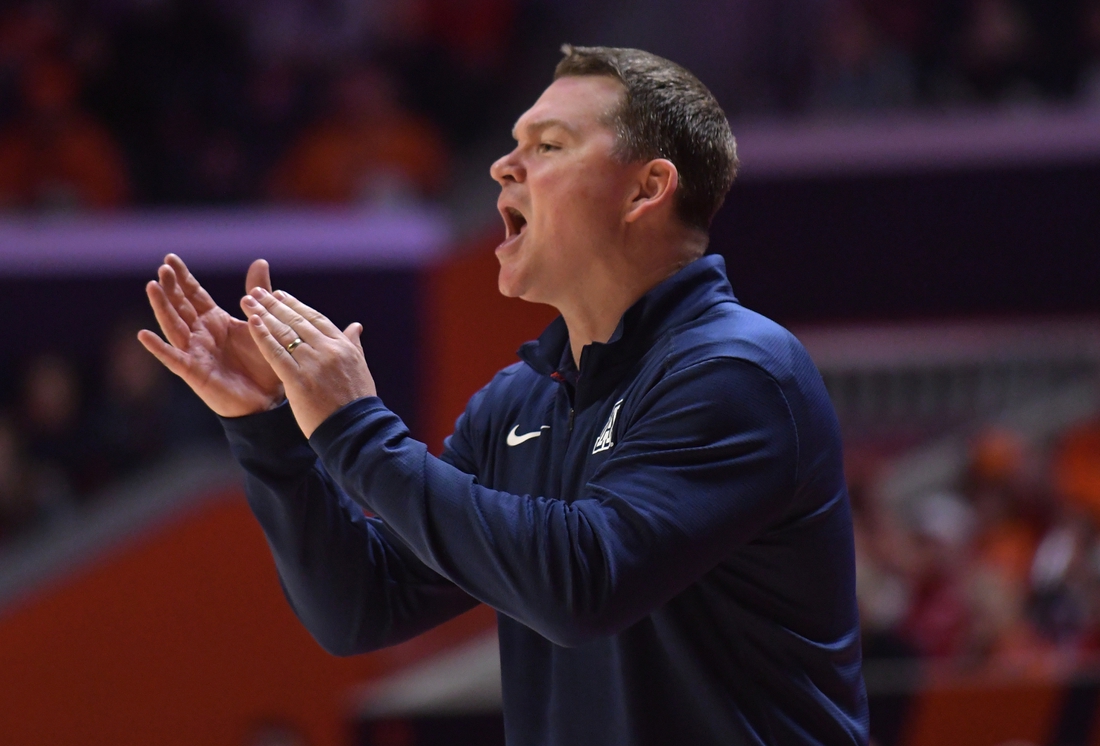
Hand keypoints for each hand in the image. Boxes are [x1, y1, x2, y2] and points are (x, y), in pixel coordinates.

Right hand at [138, 254, 285, 416]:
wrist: (268, 400)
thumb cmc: (263, 363)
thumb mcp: (261, 323)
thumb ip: (257, 295)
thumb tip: (259, 261)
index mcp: (215, 321)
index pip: (194, 294)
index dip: (183, 278)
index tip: (170, 258)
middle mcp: (200, 334)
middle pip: (181, 306)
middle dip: (171, 287)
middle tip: (163, 267)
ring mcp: (195, 353)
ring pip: (174, 326)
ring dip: (162, 307)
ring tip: (152, 287)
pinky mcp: (194, 373)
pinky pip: (174, 359)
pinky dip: (159, 348)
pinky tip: (144, 335)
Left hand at [241, 287, 375, 437]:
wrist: (356, 429)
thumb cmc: (358, 403)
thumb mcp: (360, 368)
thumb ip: (353, 345)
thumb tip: (355, 326)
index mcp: (343, 346)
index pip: (315, 318)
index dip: (296, 305)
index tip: (280, 295)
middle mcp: (328, 349)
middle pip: (297, 320)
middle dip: (274, 304)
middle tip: (257, 292)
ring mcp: (313, 363)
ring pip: (284, 332)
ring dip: (263, 313)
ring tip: (248, 300)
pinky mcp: (298, 379)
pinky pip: (276, 353)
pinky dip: (263, 335)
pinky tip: (251, 322)